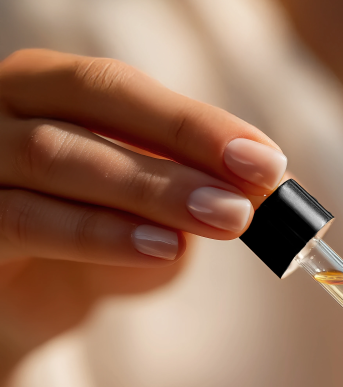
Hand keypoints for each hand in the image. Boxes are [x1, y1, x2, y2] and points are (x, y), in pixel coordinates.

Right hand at [0, 49, 286, 376]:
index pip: (120, 85)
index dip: (196, 120)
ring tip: (223, 221)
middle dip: (180, 144)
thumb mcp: (159, 211)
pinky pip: (26, 221)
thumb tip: (271, 184)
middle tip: (248, 192)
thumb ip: (201, 188)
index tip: (266, 161)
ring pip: (54, 158)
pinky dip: (101, 234)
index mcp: (49, 87)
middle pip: (88, 102)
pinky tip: (162, 248)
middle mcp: (2, 108)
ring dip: (151, 190)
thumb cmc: (100, 239)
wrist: (31, 302)